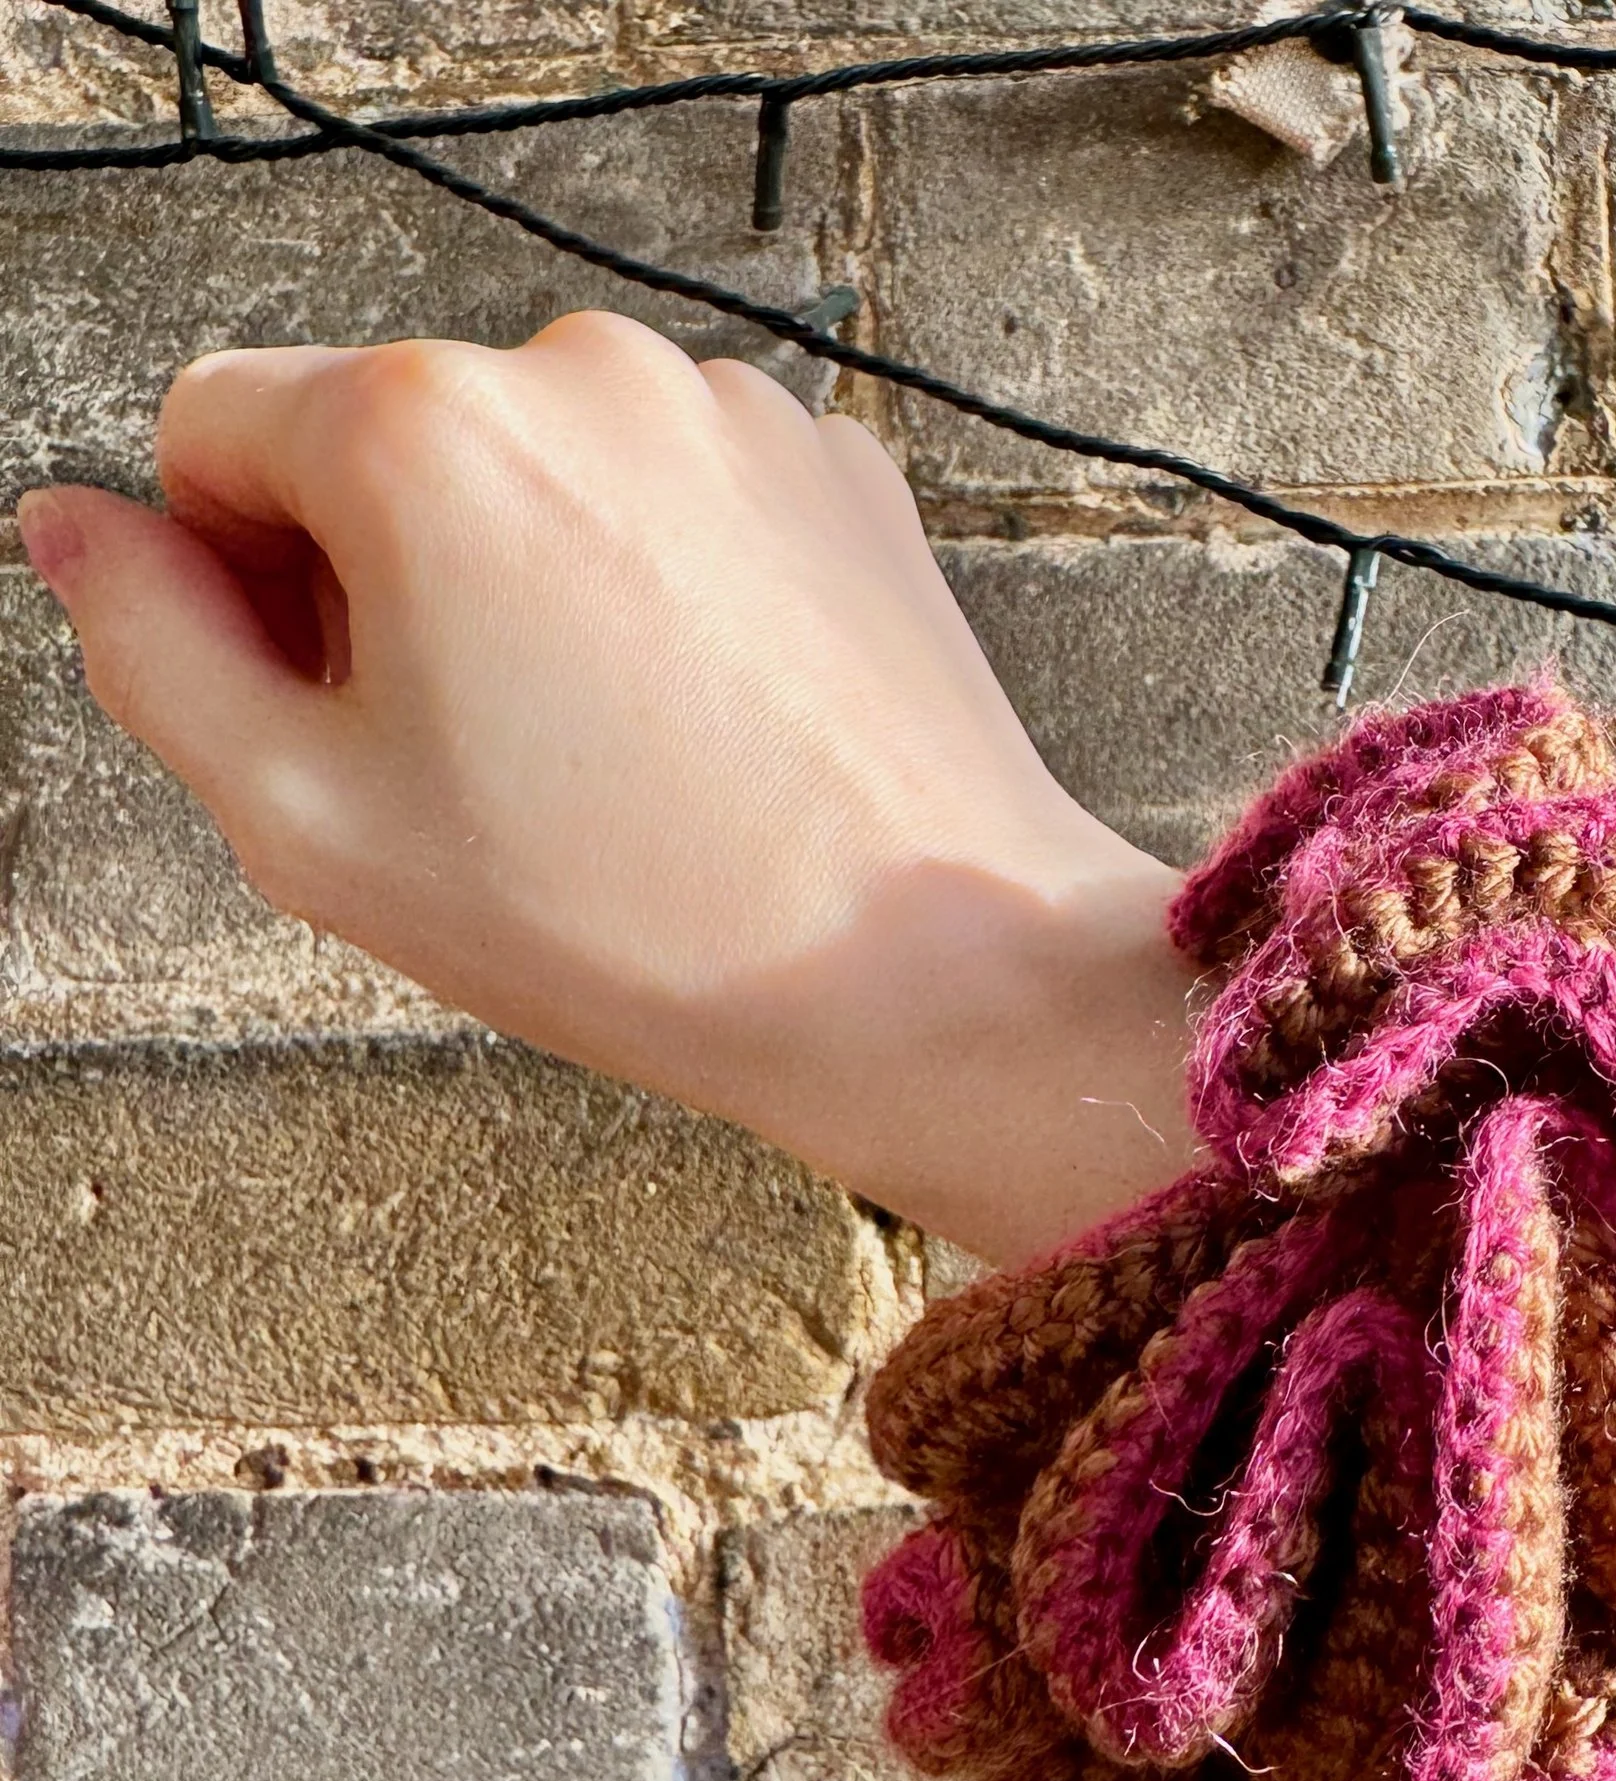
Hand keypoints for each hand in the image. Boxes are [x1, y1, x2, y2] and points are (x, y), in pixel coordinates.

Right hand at [13, 310, 1195, 1262]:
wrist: (930, 973)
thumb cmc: (646, 925)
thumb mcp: (316, 826)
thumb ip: (153, 652)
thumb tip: (83, 534)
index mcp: (425, 430)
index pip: (214, 430)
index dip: (235, 580)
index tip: (327, 703)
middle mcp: (587, 371)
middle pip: (388, 441)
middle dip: (389, 582)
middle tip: (480, 765)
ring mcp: (734, 413)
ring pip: (546, 472)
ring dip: (533, 583)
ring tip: (617, 760)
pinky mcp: (839, 469)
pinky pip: (681, 500)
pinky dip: (665, 586)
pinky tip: (711, 725)